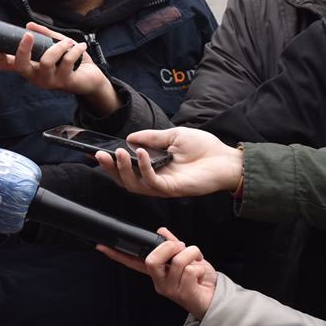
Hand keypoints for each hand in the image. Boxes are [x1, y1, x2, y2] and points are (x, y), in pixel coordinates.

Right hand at [0, 23, 117, 114]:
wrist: (91, 78)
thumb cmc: (70, 62)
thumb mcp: (56, 46)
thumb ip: (43, 35)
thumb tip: (28, 24)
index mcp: (30, 67)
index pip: (10, 65)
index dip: (0, 57)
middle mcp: (35, 76)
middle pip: (21, 66)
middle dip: (23, 49)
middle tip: (28, 35)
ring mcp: (49, 81)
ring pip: (46, 62)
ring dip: (58, 47)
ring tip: (68, 41)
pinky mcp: (64, 83)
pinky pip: (66, 62)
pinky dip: (74, 50)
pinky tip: (80, 46)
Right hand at [93, 128, 242, 198]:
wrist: (226, 158)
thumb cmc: (204, 147)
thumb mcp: (173, 136)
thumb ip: (152, 137)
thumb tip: (130, 138)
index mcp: (155, 167)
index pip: (128, 170)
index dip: (112, 164)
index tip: (99, 152)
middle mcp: (156, 179)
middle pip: (126, 181)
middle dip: (111, 169)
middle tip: (99, 155)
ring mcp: (164, 186)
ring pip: (135, 184)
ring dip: (123, 169)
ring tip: (118, 153)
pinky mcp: (173, 189)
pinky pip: (152, 182)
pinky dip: (143, 168)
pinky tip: (140, 153)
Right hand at [96, 227, 216, 317]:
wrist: (215, 298)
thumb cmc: (199, 279)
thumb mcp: (186, 257)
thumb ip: (173, 244)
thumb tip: (161, 231)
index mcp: (157, 272)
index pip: (133, 261)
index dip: (117, 254)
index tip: (102, 246)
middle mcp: (159, 281)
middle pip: (151, 259)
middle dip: (170, 247)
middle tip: (182, 248)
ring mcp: (169, 289)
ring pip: (178, 260)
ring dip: (194, 255)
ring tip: (198, 264)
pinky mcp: (183, 293)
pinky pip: (191, 269)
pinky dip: (201, 266)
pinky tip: (201, 276)